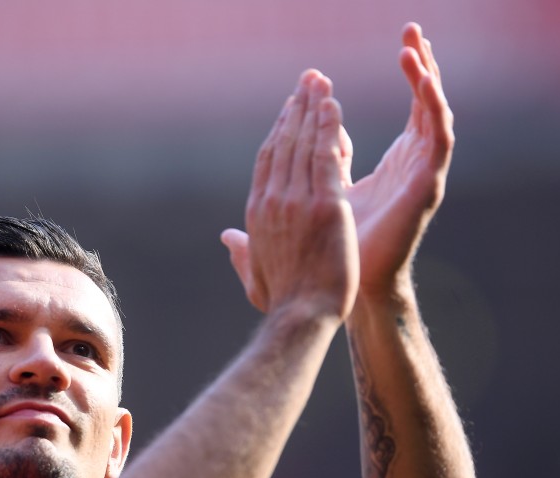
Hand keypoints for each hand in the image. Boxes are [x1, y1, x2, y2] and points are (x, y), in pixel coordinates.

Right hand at [221, 70, 357, 319]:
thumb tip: (226, 238)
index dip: (279, 130)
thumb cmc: (282, 301)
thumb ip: (242, 252)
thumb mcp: (255, 275)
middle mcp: (273, 200)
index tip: (290, 109)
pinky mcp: (325, 204)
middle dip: (296, 108)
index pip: (268, 160)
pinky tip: (333, 106)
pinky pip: (325, 156)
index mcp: (257, 212)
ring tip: (321, 82)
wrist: (302, 315)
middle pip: (284, 142)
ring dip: (312, 108)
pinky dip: (328, 128)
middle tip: (307, 81)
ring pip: (304, 143)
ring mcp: (297, 200)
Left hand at [344, 22, 453, 297]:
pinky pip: (438, 138)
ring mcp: (422, 175)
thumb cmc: (338, 253)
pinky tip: (424, 81)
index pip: (410, 107)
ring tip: (416, 45)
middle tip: (413, 28)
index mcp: (394, 164)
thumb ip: (320, 167)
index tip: (396, 43)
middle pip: (426, 103)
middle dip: (422, 64)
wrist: (349, 287)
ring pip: (434, 114)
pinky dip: (433, 108)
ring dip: (428, 78)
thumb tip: (298, 150)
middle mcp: (413, 165)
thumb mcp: (324, 196)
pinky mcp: (426, 186)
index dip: (407, 75)